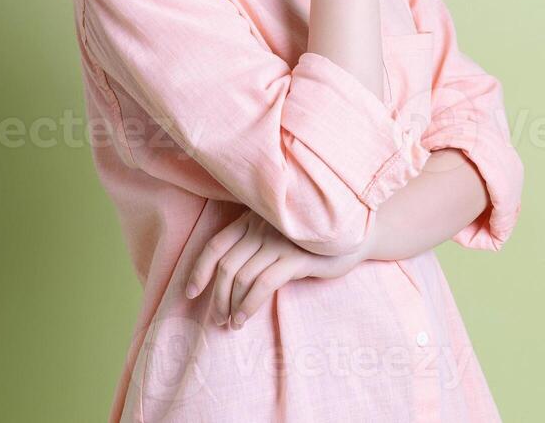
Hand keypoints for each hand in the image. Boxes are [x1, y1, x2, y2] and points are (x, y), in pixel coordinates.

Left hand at [184, 209, 370, 328]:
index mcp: (253, 219)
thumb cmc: (311, 242)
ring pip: (241, 277)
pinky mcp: (295, 257)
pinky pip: (263, 284)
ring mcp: (279, 241)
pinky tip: (244, 318)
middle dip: (216, 296)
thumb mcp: (277, 238)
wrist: (353, 237)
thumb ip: (254, 246)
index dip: (199, 270)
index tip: (191, 294)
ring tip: (231, 324)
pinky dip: (248, 305)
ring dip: (230, 305)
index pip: (216, 245)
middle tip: (216, 318)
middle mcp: (262, 227)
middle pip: (226, 265)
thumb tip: (225, 281)